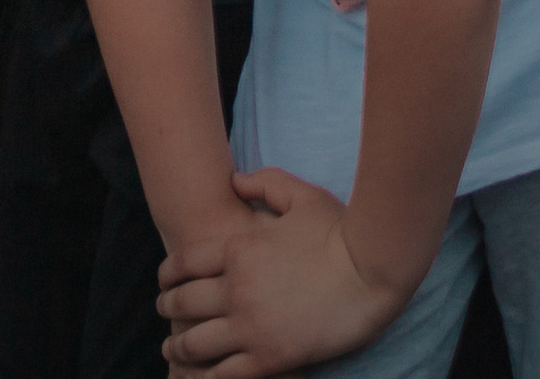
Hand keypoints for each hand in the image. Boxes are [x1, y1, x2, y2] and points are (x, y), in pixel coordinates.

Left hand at [156, 169, 408, 375]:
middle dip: (167, 307)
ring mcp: (250, 327)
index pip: (183, 264)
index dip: (167, 274)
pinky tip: (198, 374)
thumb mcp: (305, 196)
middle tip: (167, 312)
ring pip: (192, 344)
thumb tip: (234, 180)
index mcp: (241, 250)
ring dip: (177, 346)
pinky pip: (218, 377)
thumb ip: (266, 184)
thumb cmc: (341, 231)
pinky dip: (201, 377)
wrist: (374, 270)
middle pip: (181, 304)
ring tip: (174, 348)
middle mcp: (236, 290)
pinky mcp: (266, 358)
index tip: (164, 281)